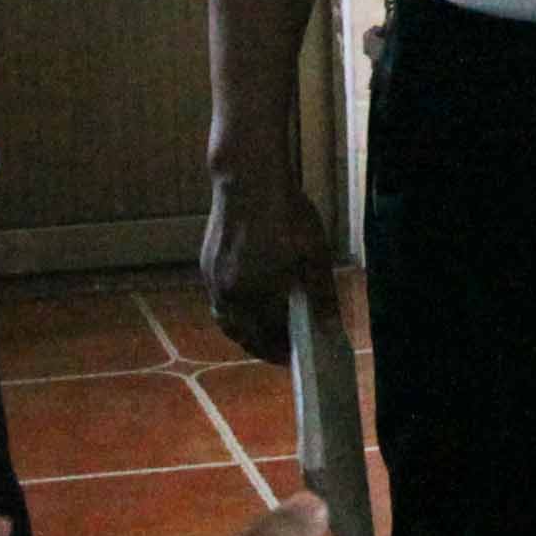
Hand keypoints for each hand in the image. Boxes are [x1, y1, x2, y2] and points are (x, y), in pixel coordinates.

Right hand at [203, 170, 331, 366]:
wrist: (248, 178)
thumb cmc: (286, 213)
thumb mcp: (314, 254)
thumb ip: (321, 296)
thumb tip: (329, 329)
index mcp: (255, 295)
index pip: (268, 339)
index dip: (281, 352)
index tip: (295, 357)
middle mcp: (228, 294)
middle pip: (244, 336)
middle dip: (262, 346)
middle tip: (282, 348)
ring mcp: (213, 280)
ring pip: (227, 320)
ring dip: (245, 331)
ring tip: (265, 329)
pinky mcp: (206, 265)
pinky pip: (218, 301)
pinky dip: (234, 310)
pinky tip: (250, 300)